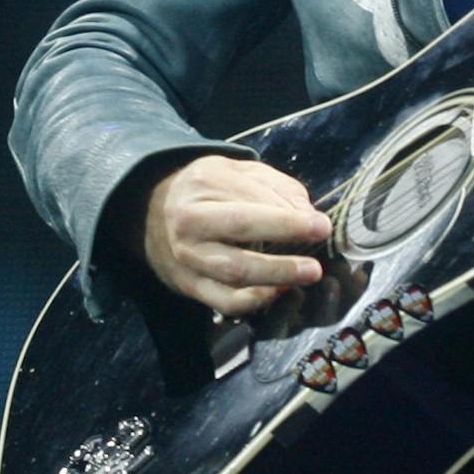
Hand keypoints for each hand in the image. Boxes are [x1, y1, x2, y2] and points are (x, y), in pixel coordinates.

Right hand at [133, 155, 332, 317]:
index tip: (322, 225)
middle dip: (284, 238)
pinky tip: (278, 292)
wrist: (151, 215)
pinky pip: (223, 300)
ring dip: (276, 274)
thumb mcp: (235, 172)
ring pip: (234, 270)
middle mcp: (190, 220)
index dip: (289, 215)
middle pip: (239, 229)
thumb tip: (306, 213)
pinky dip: (254, 301)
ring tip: (309, 273)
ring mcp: (187, 256)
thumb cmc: (207, 191)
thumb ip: (273, 185)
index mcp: (203, 184)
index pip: (250, 199)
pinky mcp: (188, 285)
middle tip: (318, 244)